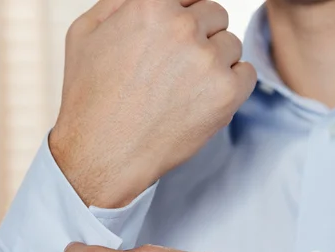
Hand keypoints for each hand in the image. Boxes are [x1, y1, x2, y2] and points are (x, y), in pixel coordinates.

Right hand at [50, 0, 256, 207]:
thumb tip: (157, 1)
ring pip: (232, 45)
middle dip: (201, 35)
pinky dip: (234, 83)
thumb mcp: (86, 32)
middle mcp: (184, 27)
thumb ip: (121, 3)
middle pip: (215, 15)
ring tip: (187, 87)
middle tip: (179, 66)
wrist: (105, 153)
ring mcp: (208, 61)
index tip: (175, 39)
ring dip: (217, 60)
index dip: (183, 16)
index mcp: (152, 3)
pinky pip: (248, 73)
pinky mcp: (226, 93)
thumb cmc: (91, 97)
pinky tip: (207, 97)